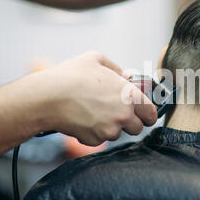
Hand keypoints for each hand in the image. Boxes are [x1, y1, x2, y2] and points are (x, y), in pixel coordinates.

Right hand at [35, 51, 156, 145]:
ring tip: (93, 112)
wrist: (47, 97)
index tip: (142, 114)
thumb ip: (116, 68)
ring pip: (117, 134)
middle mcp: (123, 115)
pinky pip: (99, 139)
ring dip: (110, 127)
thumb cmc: (71, 76)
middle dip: (129, 122)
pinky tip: (82, 119)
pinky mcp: (94, 140)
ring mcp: (109, 130)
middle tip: (116, 113)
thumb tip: (126, 76)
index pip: (151, 114)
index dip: (147, 114)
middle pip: (138, 128)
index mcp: (129, 95)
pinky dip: (93, 132)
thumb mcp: (96, 59)